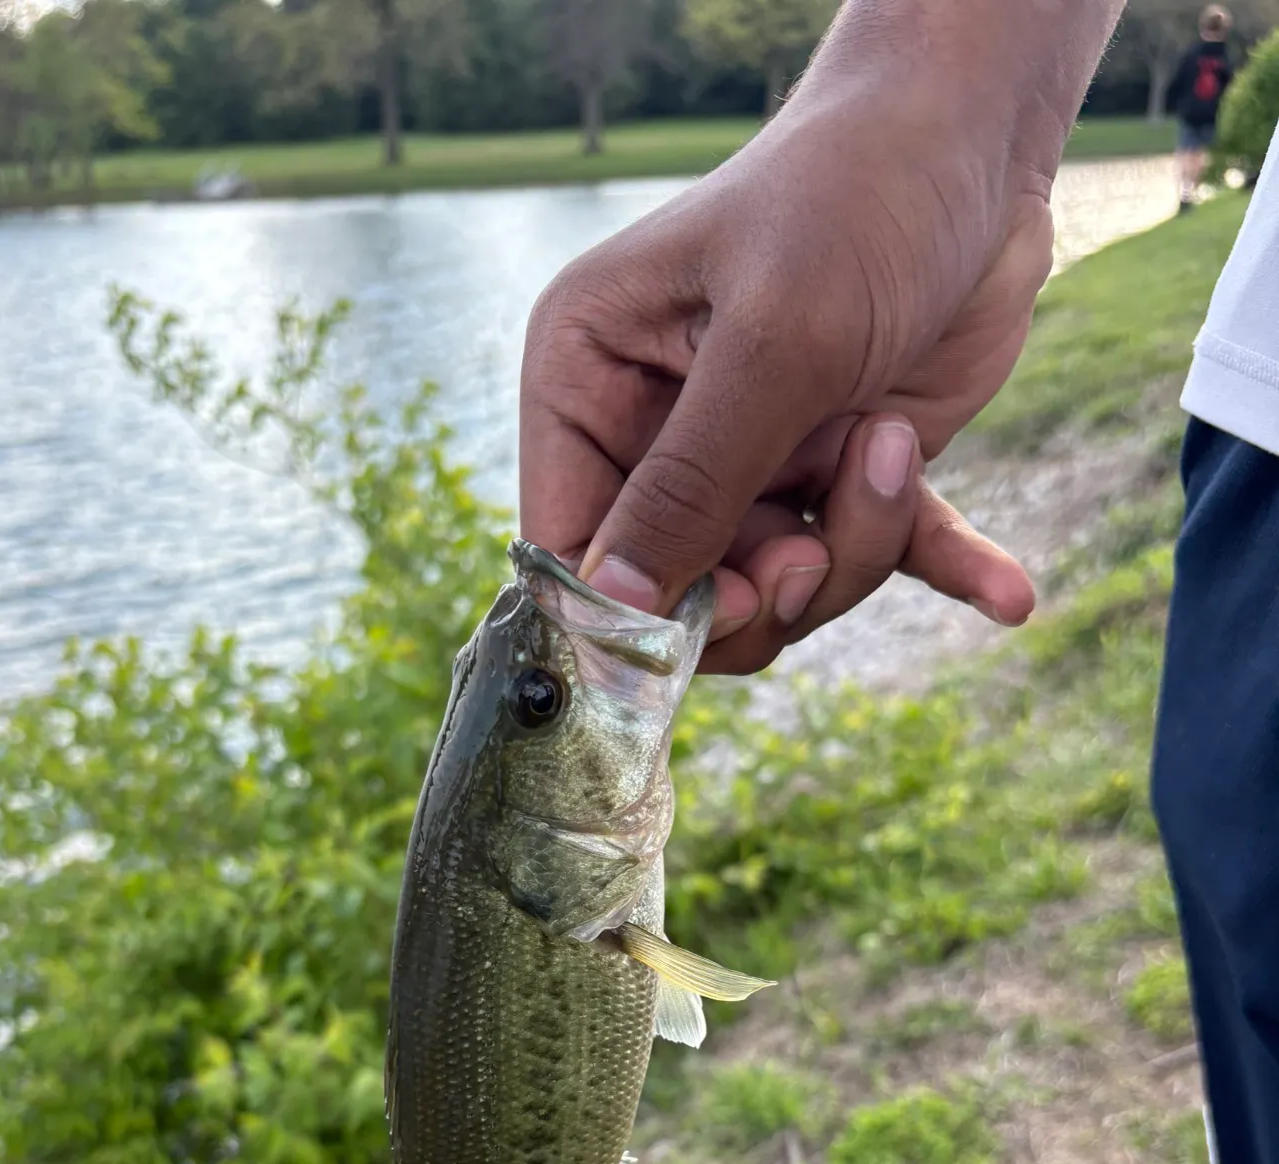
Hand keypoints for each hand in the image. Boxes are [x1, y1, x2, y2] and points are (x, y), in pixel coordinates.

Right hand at [518, 6, 1110, 673]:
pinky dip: (939, 562)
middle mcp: (656, 433)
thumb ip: (690, 485)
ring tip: (896, 449)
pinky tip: (1007, 591)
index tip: (724, 607)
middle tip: (816, 547)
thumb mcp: (771, 342)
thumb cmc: (854, 197)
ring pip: (780, 587)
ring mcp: (749, 459)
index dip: (630, 607)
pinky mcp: (836, 469)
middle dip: (766, 583)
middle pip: (679, 589)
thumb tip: (614, 611)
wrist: (979, 139)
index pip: (569, 542)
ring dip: (855, 546)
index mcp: (591, 382)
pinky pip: (875, 550)